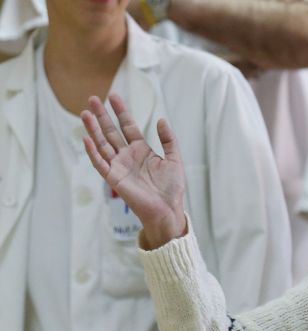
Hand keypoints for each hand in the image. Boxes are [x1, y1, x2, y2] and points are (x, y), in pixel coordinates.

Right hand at [81, 93, 186, 247]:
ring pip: (102, 144)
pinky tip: (87, 138)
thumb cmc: (172, 188)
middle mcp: (127, 156)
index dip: (121, 112)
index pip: (128, 126)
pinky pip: (100, 163)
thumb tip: (162, 120)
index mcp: (141, 150)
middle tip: (92, 98)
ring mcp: (119, 166)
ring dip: (93, 129)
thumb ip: (169, 140)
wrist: (168, 209)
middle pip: (111, 132)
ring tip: (85, 113)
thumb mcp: (174, 159)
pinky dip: (93, 152)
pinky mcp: (114, 178)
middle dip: (102, 116)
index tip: (114, 97)